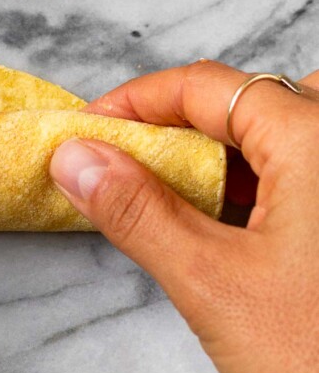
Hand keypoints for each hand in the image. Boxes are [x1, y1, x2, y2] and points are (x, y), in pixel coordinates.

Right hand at [50, 60, 318, 372]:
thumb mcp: (212, 285)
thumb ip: (138, 213)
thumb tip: (77, 158)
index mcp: (317, 140)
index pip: (208, 87)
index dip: (137, 103)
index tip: (88, 133)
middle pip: (246, 103)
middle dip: (179, 129)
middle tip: (125, 169)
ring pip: (277, 138)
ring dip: (217, 160)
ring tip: (167, 204)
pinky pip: (301, 175)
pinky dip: (254, 188)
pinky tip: (226, 229)